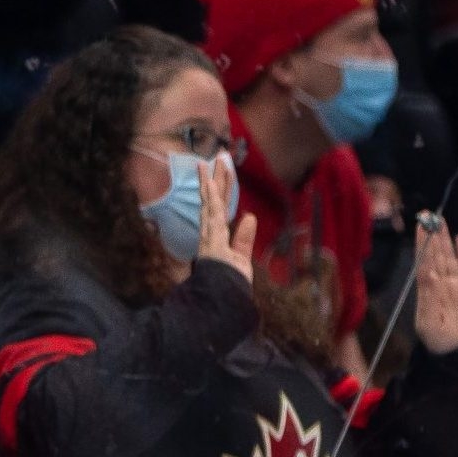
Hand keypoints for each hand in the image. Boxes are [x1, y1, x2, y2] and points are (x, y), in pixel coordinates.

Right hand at [197, 156, 255, 279]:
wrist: (222, 300)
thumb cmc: (229, 285)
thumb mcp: (241, 260)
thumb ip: (243, 239)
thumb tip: (248, 216)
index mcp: (218, 238)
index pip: (220, 208)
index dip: (220, 189)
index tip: (221, 171)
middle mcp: (211, 234)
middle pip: (215, 201)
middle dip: (216, 178)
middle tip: (219, 156)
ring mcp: (210, 236)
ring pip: (212, 202)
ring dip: (212, 181)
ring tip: (214, 161)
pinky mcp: (212, 240)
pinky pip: (212, 215)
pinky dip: (210, 199)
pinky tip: (210, 183)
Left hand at [414, 214, 457, 356]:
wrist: (457, 352)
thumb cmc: (439, 341)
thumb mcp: (428, 322)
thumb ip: (429, 298)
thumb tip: (429, 275)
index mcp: (428, 291)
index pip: (424, 262)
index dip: (422, 245)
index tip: (419, 227)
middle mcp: (441, 284)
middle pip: (436, 255)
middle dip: (432, 236)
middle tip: (428, 216)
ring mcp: (457, 285)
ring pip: (450, 257)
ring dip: (445, 240)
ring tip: (440, 222)